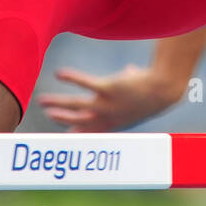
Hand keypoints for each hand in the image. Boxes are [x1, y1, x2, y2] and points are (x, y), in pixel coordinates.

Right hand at [37, 64, 181, 131]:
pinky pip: (85, 83)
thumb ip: (129, 82)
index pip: (90, 131)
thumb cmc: (152, 90)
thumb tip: (129, 70)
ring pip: (76, 106)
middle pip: (78, 122)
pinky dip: (71, 78)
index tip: (64, 135)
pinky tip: (59, 73)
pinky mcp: (108, 89)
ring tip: (42, 101)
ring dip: (58, 104)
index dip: (76, 134)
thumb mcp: (138, 93)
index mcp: (114, 122)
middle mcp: (108, 117)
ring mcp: (107, 104)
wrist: (162, 89)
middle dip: (61, 119)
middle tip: (47, 116)